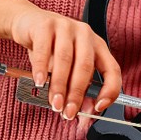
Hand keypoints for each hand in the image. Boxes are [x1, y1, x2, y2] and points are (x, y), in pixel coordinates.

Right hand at [7, 6, 123, 127]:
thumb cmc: (51, 48)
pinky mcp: (45, 25)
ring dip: (60, 85)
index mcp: (97, 46)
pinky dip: (41, 68)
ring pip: (65, 59)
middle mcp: (85, 35)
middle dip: (77, 93)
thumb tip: (83, 116)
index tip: (98, 107)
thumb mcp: (67, 68)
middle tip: (68, 112)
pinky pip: (44, 49)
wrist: (28, 23)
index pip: (112, 69)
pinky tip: (39, 81)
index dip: (109, 90)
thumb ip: (76, 89)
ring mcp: (66, 26)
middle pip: (86, 67)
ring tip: (54, 103)